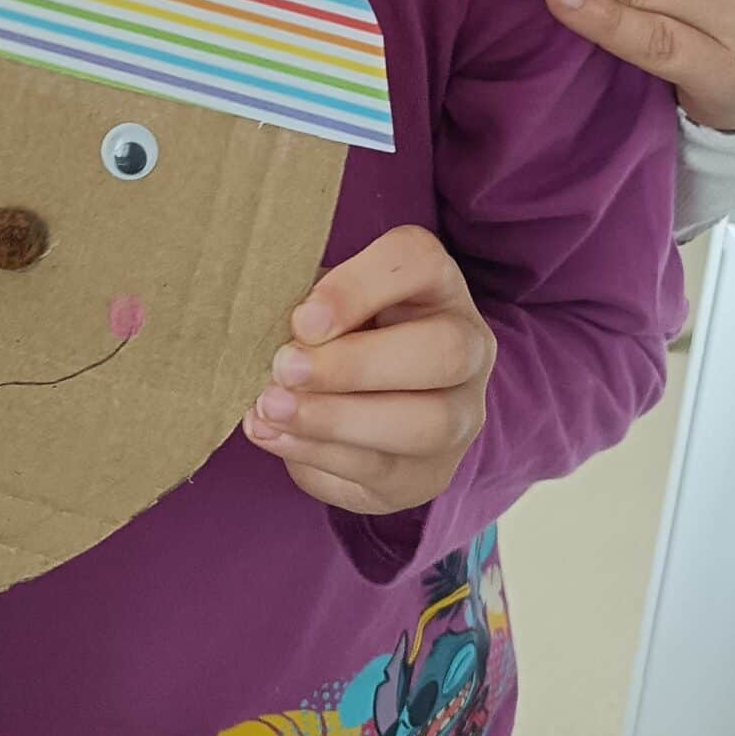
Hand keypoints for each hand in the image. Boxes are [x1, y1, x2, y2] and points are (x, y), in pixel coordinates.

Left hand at [244, 227, 493, 516]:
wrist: (375, 405)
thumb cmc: (340, 334)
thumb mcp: (327, 304)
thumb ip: (307, 308)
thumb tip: (266, 331)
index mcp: (438, 283)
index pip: (418, 262)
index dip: (359, 287)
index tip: (302, 318)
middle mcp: (469, 348)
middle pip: (443, 352)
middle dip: (355, 364)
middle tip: (284, 368)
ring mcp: (459, 416)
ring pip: (424, 423)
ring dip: (335, 418)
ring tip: (270, 408)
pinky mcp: (429, 473)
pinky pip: (382, 469)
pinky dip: (317, 453)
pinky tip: (274, 434)